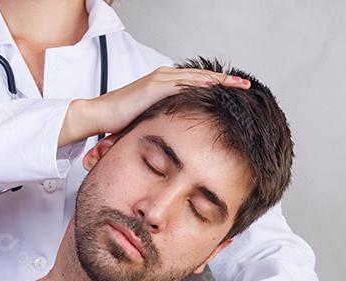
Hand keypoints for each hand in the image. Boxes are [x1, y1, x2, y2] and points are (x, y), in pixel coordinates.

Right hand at [61, 67, 250, 144]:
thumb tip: (179, 137)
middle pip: (202, 77)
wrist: (98, 116)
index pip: (198, 84)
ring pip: (196, 77)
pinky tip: (216, 85)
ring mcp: (160, 80)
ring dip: (219, 79)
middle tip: (247, 85)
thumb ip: (165, 122)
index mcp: (165, 85)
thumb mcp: (149, 122)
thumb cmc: (120, 122)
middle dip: (226, 81)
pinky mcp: (153, 86)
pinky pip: (181, 83)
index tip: (238, 93)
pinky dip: (200, 83)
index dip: (219, 87)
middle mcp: (165, 78)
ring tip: (239, 84)